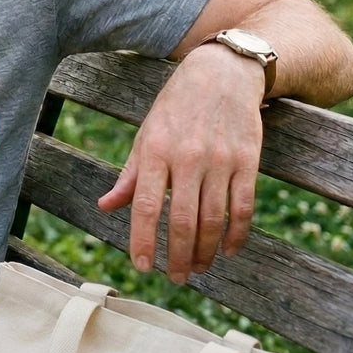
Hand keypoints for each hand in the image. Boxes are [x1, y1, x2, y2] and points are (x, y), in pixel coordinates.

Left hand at [97, 46, 264, 282]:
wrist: (220, 74)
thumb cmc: (175, 109)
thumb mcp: (146, 135)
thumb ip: (129, 175)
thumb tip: (105, 206)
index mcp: (155, 152)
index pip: (146, 206)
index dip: (143, 240)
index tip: (142, 266)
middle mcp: (187, 158)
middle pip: (183, 220)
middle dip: (179, 256)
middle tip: (176, 278)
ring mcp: (219, 160)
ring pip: (214, 219)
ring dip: (206, 251)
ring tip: (198, 268)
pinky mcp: (247, 161)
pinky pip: (244, 207)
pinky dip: (237, 234)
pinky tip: (228, 250)